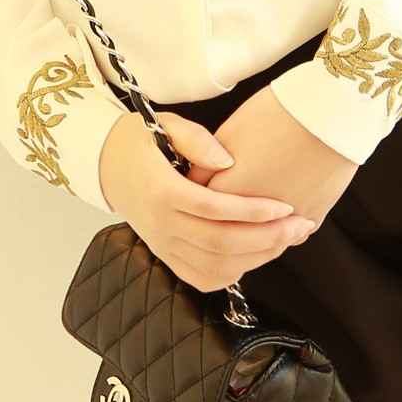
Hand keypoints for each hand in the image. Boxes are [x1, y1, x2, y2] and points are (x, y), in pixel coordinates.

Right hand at [98, 110, 316, 292]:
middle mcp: (160, 224)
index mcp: (161, 191)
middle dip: (266, 238)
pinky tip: (256, 257)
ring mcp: (160, 243)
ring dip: (256, 258)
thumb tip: (227, 161)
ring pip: (214, 266)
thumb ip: (196, 139)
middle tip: (299, 225)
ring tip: (286, 239)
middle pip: (219, 243)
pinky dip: (231, 274)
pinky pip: (199, 277)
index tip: (284, 205)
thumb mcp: (163, 124)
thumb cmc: (136, 139)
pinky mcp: (163, 253)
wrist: (102, 162)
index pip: (213, 209)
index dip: (252, 211)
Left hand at [195, 86, 358, 239]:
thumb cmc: (274, 114)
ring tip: (246, 226)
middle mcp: (253, 215)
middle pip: (228, 234)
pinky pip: (291, 238)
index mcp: (225, 192)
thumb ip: (208, 164)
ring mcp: (285, 221)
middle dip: (219, 225)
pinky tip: (279, 223)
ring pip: (260, 244)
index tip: (197, 195)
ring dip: (251, 237)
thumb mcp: (229, 133)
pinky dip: (282, 233)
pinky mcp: (312, 218)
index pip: (199, 211)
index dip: (197, 202)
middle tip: (218, 214)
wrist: (328, 112)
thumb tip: (199, 182)